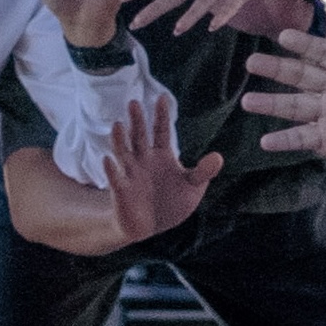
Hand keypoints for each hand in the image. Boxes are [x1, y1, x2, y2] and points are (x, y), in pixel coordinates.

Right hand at [100, 94, 222, 246]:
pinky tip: (107, 160)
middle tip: (134, 102)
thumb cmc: (171, 203)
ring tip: (117, 125)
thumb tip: (218, 157)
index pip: (161, 130)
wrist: (151, 228)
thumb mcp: (192, 188)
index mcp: (162, 155)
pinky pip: (115, 179)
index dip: (161, 115)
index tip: (162, 97)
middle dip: (137, 120)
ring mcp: (130, 174)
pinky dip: (111, 170)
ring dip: (119, 139)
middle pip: (139, 136)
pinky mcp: (121, 191)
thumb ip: (203, 172)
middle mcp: (143, 160)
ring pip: (123, 152)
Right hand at [239, 24, 325, 173]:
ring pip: (295, 106)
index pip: (324, 52)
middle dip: (276, 69)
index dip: (305, 44)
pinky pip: (303, 139)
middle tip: (252, 62)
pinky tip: (265, 142)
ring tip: (247, 101)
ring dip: (271, 104)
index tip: (284, 36)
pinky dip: (284, 141)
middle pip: (300, 75)